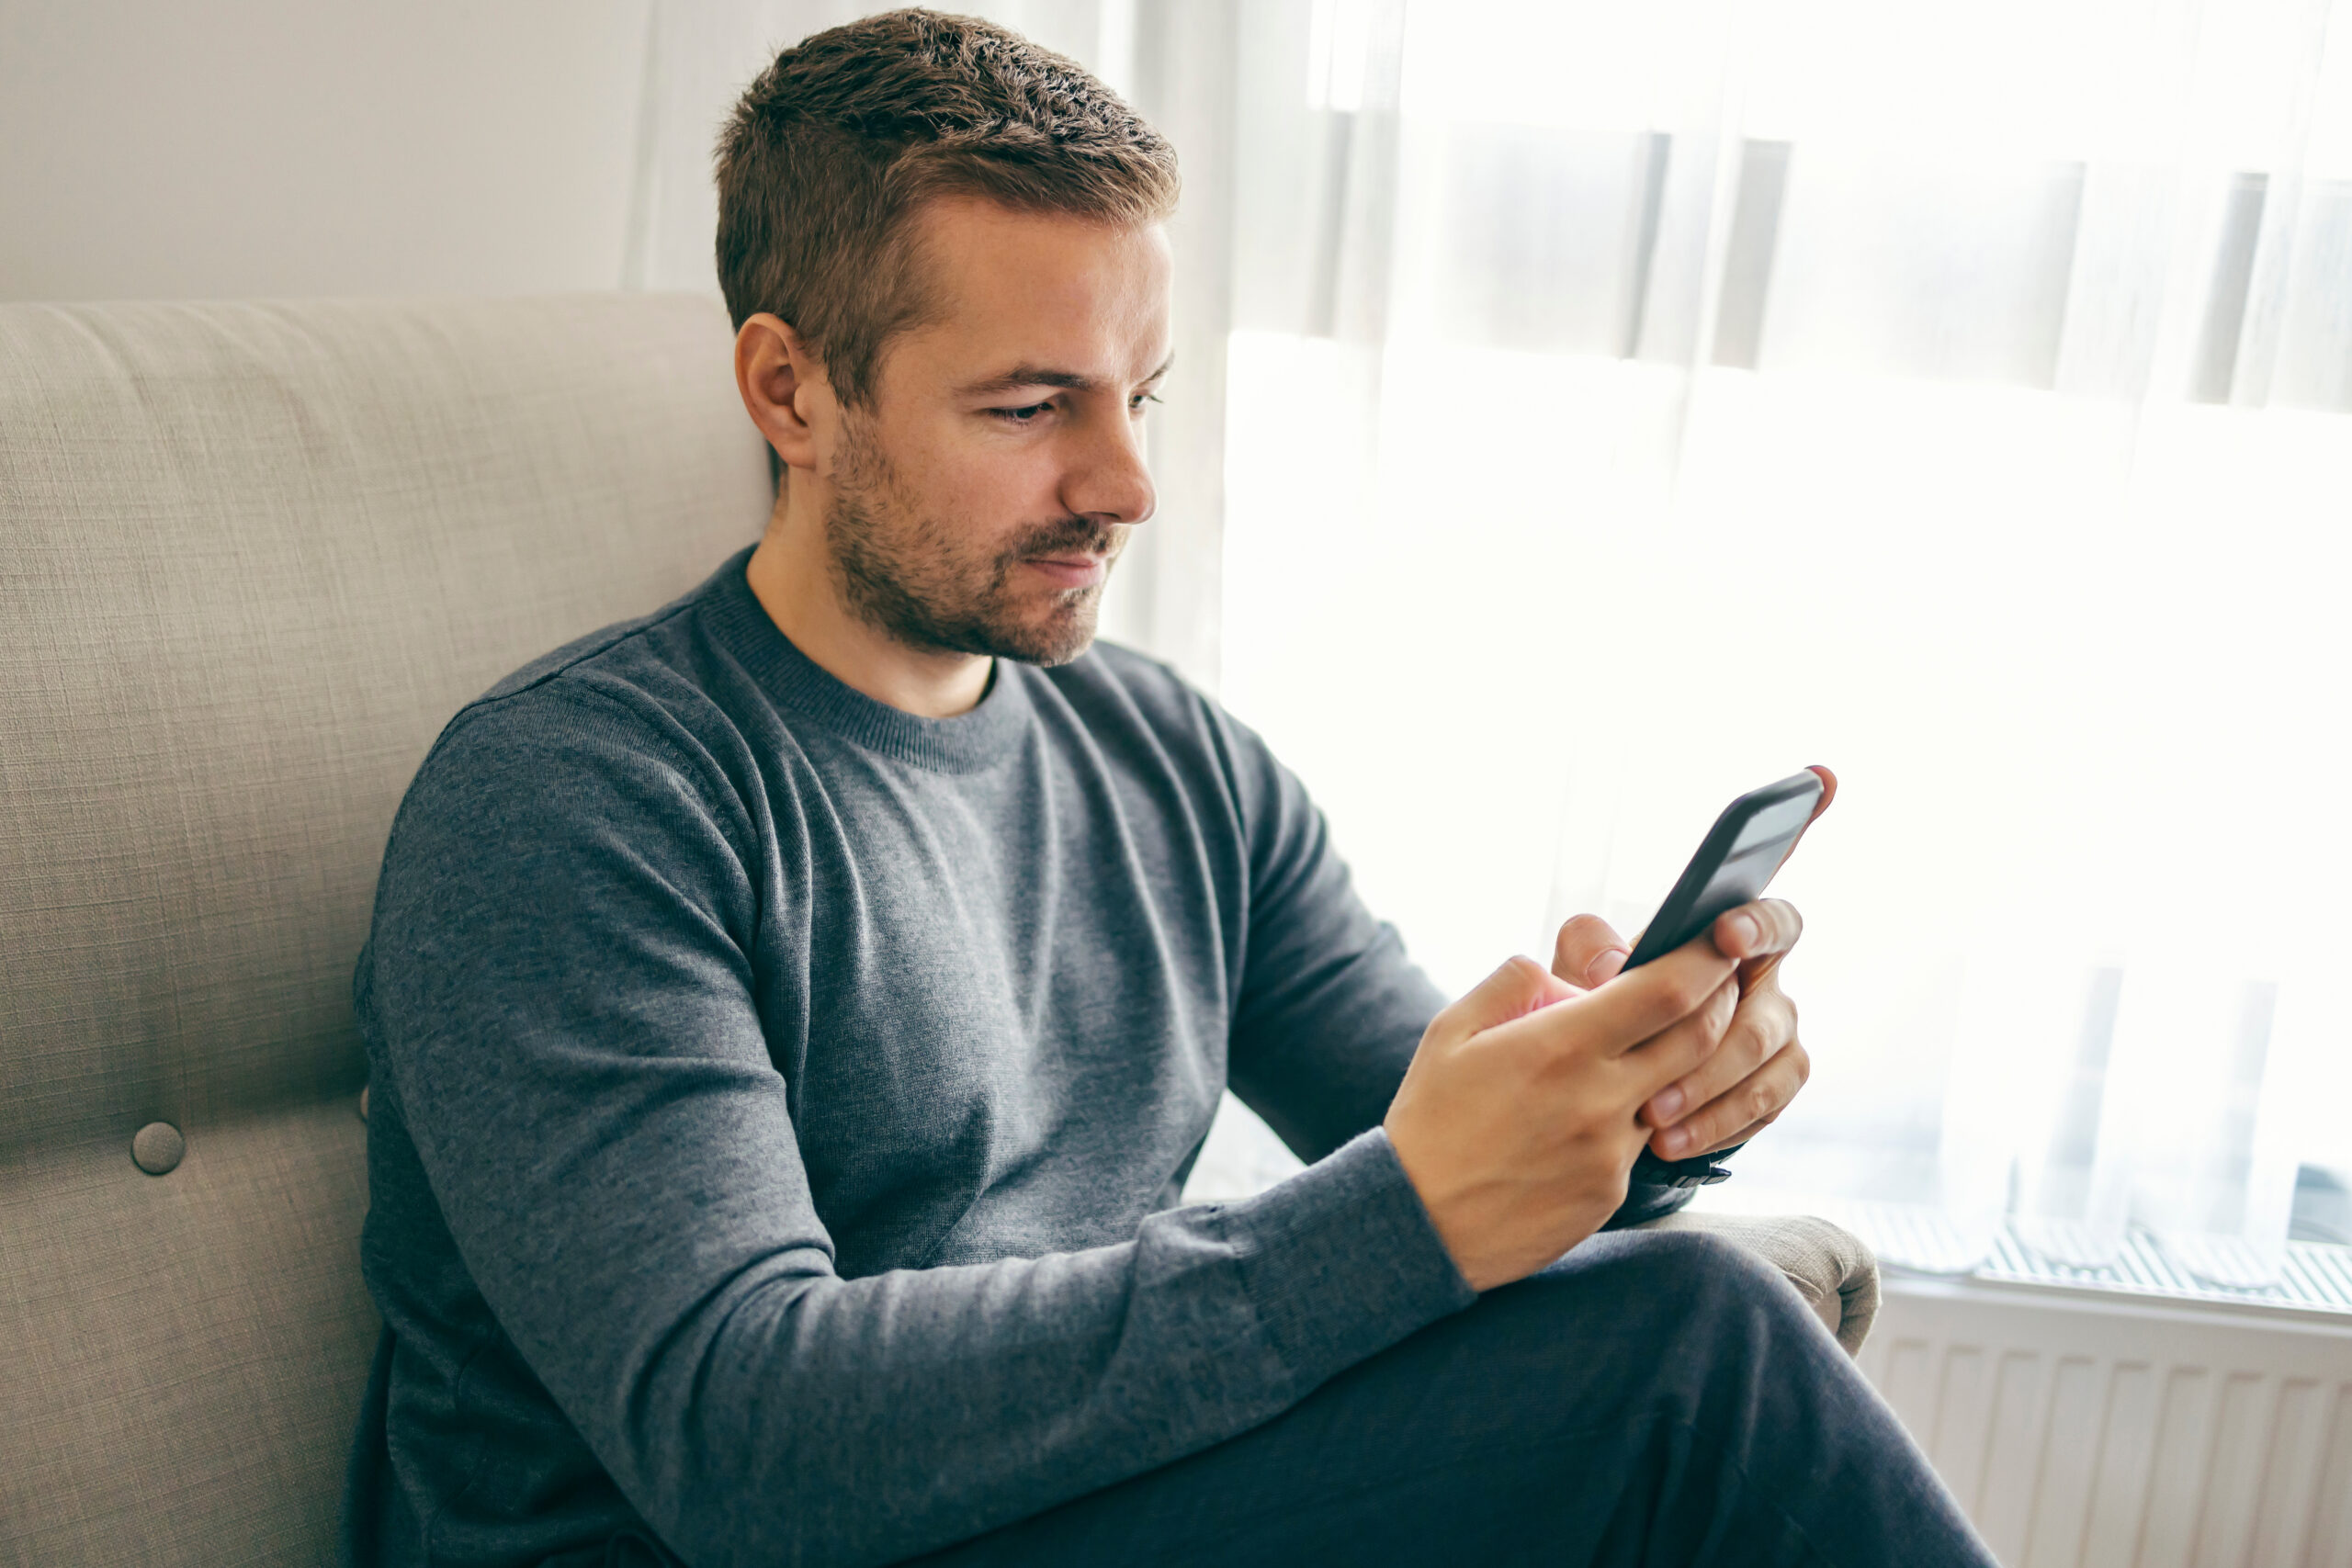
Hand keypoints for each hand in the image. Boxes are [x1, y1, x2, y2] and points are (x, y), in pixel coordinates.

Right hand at [1383, 941, 1741, 1291]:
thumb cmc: (1430, 1119)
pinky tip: (1581, 1121)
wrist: (1416, 1226)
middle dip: (1717, 1004)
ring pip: (1675, 1093)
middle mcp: (1599, 1098)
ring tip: (1622, 1059)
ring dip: (1670, 1066)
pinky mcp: (1610, 1193)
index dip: (1704, 959)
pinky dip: (1630, 1118)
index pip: (1668, 991)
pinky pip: (1641, 1143)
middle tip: (1711, 986)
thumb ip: (1513, 983)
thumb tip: (1565, 974)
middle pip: (1701, 1038)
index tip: (1715, 942)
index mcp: (1561, 1046)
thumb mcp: (1451, 1030)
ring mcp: (1610, 1152)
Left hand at [1553, 901, 1808, 1158]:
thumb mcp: (1581, 967)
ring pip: (1764, 1070)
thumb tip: (1610, 965)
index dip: (1760, 926)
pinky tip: (1672, 1143)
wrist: (1603, 1066)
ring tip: (1654, 1126)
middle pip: (1762, 1018)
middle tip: (1654, 1085)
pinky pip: (1763, 1110)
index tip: (1726, 938)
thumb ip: (1590, 948)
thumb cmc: (1599, 999)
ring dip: (1708, 1100)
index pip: (1774, 922)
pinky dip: (1716, 1127)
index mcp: (1732, 945)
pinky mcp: (1775, 1089)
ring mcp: (1778, 1042)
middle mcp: (1767, 991)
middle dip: (1707, 1053)